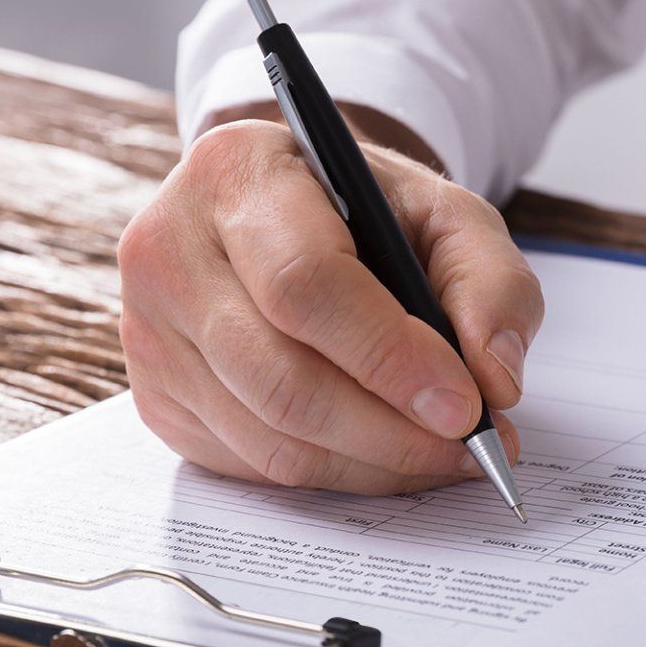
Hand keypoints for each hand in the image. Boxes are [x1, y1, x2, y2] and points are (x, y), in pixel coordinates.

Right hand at [117, 118, 542, 492]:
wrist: (293, 213)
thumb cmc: (370, 211)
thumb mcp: (448, 214)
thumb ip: (491, 284)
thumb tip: (496, 382)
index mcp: (237, 173)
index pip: (304, 284)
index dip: (389, 357)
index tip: (464, 405)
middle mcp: (169, 250)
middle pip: (281, 378)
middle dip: (391, 432)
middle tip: (473, 449)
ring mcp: (149, 330)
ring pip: (268, 436)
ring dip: (374, 464)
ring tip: (447, 456)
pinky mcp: (156, 396)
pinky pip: (251, 465)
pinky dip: (335, 473)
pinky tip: (388, 454)